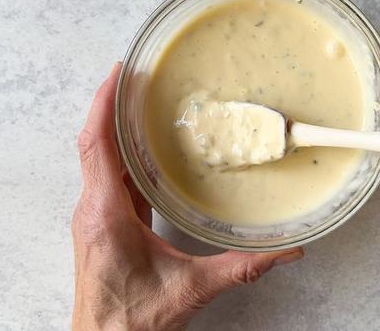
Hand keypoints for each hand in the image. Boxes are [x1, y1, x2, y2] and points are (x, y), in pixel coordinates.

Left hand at [72, 63, 303, 329]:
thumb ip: (242, 269)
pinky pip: (108, 177)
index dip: (104, 104)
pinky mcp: (104, 225)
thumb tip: (286, 252)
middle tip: (134, 74)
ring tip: (137, 99)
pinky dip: (121, 153)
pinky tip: (141, 146)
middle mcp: (93, 210)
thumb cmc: (130, 324)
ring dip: (114, 127)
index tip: (118, 73)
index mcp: (105, 215)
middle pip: (94, 143)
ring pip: (99, 159)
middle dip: (110, 104)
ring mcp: (96, 217)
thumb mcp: (192, 290)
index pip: (97, 145)